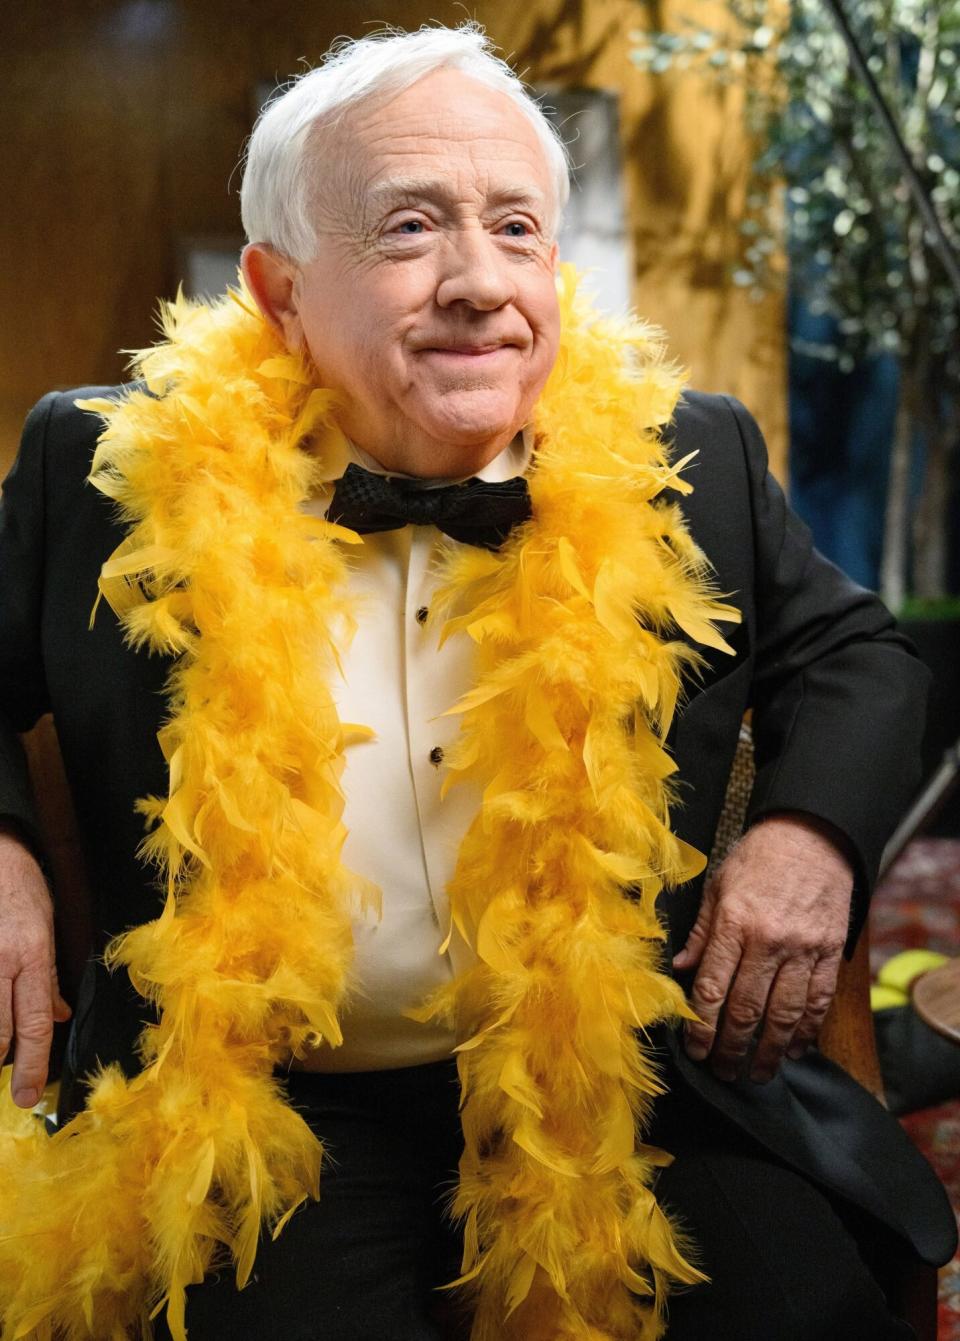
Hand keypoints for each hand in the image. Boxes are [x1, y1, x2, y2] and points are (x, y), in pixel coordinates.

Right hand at [0, 826, 70, 1106]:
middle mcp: (0, 961)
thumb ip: (47, 977)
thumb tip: (58, 1018)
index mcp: (31, 954)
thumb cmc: (21, 885)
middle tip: (9, 1078)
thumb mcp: (48, 925)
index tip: (28, 1094)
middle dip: (0, 1061)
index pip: (33, 1024)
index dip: (31, 1065)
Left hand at [673, 814, 852, 1082]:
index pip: (713, 988)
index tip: (695, 1050)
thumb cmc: (759, 858)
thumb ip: (701, 933)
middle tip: (722, 1070)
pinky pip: (819, 1001)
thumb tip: (679, 970)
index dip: (702, 1028)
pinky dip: (807, 1031)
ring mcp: (803, 949)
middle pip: (747, 1010)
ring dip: (769, 1050)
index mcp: (734, 923)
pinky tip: (796, 1049)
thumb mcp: (718, 886)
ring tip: (756, 1072)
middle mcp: (768, 941)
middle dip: (732, 1048)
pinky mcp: (830, 952)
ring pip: (785, 1014)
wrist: (813, 835)